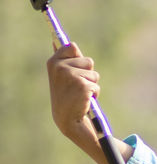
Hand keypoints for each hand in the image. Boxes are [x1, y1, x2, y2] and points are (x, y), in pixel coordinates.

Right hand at [46, 42, 106, 163]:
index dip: (77, 58)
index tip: (73, 69)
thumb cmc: (67, 97)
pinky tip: (84, 101)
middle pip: (88, 61)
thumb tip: (67, 43)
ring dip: (91, 85)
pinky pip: (96, 86)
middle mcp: (60, 67)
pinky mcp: (83, 86)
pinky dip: (94, 94)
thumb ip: (65, 60)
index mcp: (53, 62)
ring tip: (80, 94)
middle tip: (76, 87)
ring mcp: (71, 76)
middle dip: (87, 74)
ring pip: (94, 74)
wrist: (68, 120)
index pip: (72, 47)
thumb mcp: (62, 77)